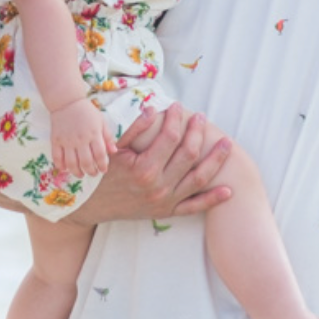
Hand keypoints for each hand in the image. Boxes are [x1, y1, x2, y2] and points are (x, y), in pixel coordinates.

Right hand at [49, 96, 112, 179]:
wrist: (67, 101)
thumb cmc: (87, 111)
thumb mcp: (101, 121)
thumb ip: (108, 137)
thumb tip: (114, 151)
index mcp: (93, 134)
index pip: (100, 155)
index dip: (103, 165)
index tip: (103, 170)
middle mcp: (80, 139)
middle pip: (86, 162)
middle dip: (91, 172)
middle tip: (93, 173)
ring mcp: (67, 141)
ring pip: (71, 163)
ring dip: (77, 172)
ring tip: (81, 174)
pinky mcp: (56, 140)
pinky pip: (57, 157)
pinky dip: (60, 165)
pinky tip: (65, 169)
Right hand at [65, 104, 232, 224]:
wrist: (90, 206)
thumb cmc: (100, 174)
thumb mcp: (113, 150)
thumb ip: (134, 129)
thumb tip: (152, 108)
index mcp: (144, 168)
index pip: (169, 137)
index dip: (176, 119)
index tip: (178, 106)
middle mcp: (158, 186)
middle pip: (188, 154)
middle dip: (198, 132)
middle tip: (202, 117)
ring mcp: (165, 201)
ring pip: (198, 179)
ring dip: (215, 160)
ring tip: (226, 144)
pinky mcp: (166, 212)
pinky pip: (194, 207)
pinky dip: (212, 199)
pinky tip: (228, 190)